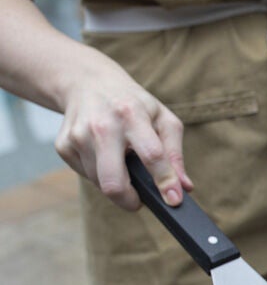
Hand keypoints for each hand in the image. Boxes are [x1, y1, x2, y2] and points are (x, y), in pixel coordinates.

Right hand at [55, 52, 192, 211]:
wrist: (87, 83)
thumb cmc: (133, 104)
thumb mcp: (162, 119)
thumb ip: (175, 154)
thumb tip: (184, 187)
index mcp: (132, 115)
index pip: (151, 155)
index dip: (164, 181)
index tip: (173, 201)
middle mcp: (102, 126)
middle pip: (113, 181)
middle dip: (129, 200)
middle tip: (140, 201)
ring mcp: (78, 136)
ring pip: (100, 182)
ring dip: (116, 183)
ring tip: (122, 163)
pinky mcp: (63, 145)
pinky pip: (86, 175)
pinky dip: (99, 174)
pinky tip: (104, 155)